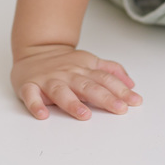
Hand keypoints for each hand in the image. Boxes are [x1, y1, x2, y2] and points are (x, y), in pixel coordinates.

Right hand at [11, 45, 141, 120]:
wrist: (35, 49)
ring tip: (84, 115)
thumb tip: (131, 84)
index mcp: (84, 70)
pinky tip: (42, 114)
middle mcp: (69, 75)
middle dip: (105, 98)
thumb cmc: (65, 62)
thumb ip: (111, 71)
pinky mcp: (30, 86)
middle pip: (88, 87)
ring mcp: (49, 80)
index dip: (121, 91)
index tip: (135, 102)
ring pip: (62, 92)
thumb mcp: (91, 62)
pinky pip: (31, 95)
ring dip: (72, 103)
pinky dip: (36, 105)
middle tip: (120, 109)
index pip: (106, 80)